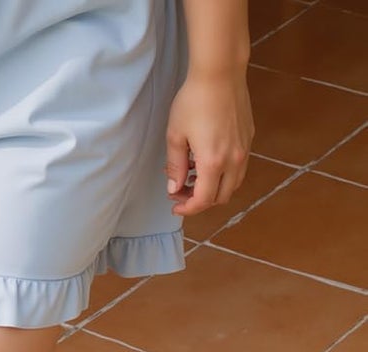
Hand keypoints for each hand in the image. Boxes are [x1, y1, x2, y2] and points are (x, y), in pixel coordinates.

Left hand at [165, 70, 253, 214]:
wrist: (220, 73)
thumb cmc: (194, 101)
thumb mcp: (175, 136)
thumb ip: (175, 166)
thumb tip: (174, 188)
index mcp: (213, 161)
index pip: (203, 200)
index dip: (187, 208)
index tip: (175, 205)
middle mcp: (233, 158)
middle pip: (221, 197)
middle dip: (200, 201)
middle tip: (181, 192)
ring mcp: (244, 148)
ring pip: (233, 183)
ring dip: (214, 188)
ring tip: (193, 177)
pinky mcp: (249, 137)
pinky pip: (239, 166)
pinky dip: (224, 173)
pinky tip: (207, 161)